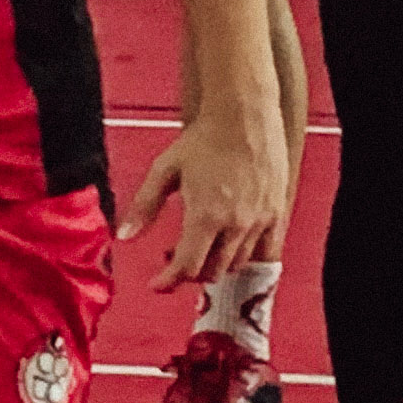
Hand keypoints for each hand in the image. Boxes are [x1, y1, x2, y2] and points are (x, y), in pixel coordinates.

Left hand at [118, 91, 290, 291]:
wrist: (244, 117)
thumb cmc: (204, 140)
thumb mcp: (164, 170)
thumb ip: (144, 206)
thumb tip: (124, 235)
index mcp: (205, 216)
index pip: (188, 267)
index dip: (169, 281)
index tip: (157, 284)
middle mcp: (236, 225)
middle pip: (212, 271)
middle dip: (190, 272)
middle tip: (174, 257)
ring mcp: (260, 221)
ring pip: (238, 265)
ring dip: (216, 266)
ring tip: (200, 246)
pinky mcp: (277, 215)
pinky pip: (266, 253)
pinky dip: (247, 259)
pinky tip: (232, 247)